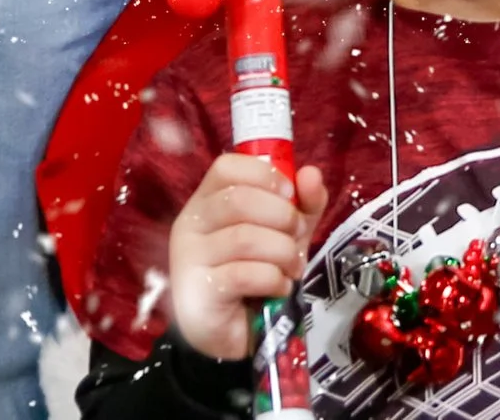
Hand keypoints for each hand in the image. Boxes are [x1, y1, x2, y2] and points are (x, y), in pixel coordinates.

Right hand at [168, 154, 329, 362]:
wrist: (238, 332)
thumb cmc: (258, 270)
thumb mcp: (287, 230)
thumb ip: (303, 202)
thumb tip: (311, 174)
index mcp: (207, 200)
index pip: (226, 167)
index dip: (264, 175)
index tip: (290, 194)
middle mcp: (191, 225)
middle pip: (238, 200)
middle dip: (282, 217)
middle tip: (297, 236)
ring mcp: (189, 260)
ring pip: (244, 238)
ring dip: (282, 251)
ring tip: (292, 266)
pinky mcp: (199, 295)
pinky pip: (244, 275)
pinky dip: (274, 279)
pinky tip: (280, 287)